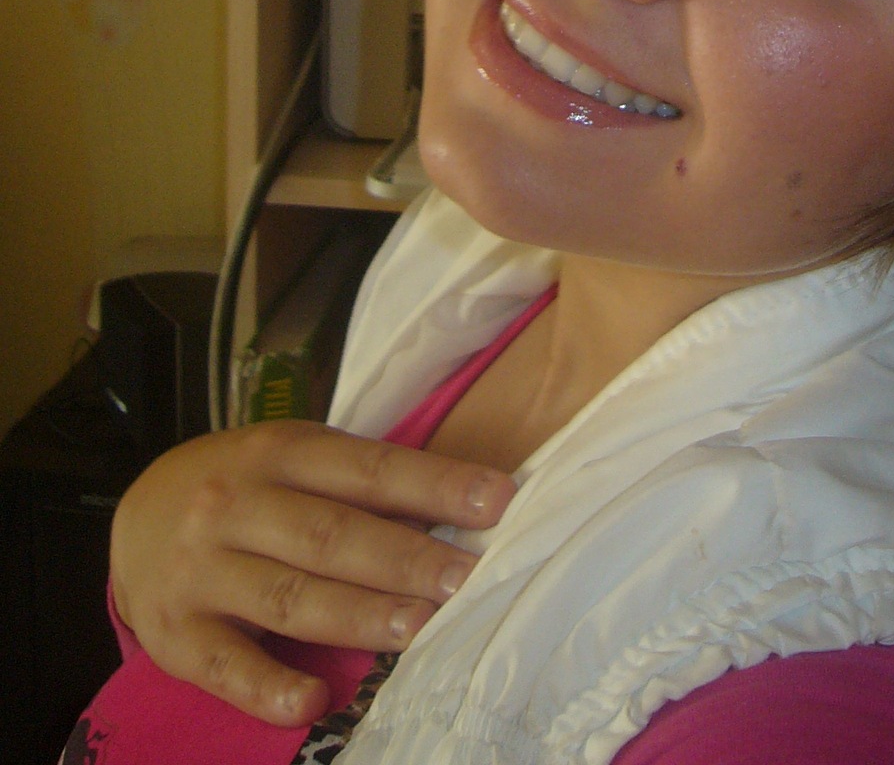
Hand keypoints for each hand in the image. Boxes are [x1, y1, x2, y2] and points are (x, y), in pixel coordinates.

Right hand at [109, 421, 514, 725]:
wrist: (136, 514)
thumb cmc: (242, 487)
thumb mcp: (292, 460)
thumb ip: (357, 484)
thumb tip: (453, 509)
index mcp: (278, 451)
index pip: (368, 468)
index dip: (434, 485)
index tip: (498, 502)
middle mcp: (235, 504)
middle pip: (332, 534)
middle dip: (406, 558)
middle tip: (466, 579)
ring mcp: (201, 571)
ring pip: (289, 597)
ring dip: (359, 615)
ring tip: (419, 627)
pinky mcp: (174, 634)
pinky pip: (225, 666)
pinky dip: (269, 686)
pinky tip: (313, 701)